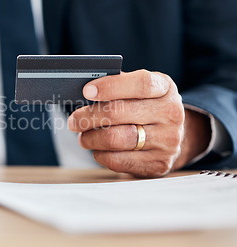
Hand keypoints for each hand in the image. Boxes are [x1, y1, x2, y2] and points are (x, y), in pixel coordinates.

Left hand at [68, 70, 210, 176]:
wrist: (172, 136)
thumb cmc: (145, 107)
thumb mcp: (140, 90)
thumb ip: (118, 85)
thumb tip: (86, 89)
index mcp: (165, 88)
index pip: (140, 84)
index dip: (111, 86)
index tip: (87, 91)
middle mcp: (171, 113)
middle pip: (120, 113)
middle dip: (89, 117)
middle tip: (74, 121)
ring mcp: (168, 140)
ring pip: (117, 139)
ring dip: (92, 138)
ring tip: (82, 137)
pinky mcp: (159, 163)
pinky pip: (120, 161)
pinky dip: (101, 155)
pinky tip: (97, 150)